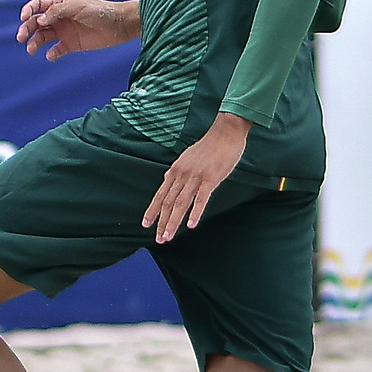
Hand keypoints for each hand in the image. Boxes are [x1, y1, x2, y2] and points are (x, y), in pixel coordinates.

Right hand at [16, 0, 135, 59]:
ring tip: (32, 49)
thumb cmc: (100, 11)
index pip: (38, 5)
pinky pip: (56, 50)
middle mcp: (59, 18)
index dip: (28, 11)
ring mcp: (64, 31)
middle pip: (36, 22)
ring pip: (43, 37)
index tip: (24, 18)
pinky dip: (51, 53)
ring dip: (35, 42)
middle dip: (26, 29)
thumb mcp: (77, 7)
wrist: (119, 25)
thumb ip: (57, 11)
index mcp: (60, 4)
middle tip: (21, 37)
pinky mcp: (71, 44)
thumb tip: (39, 20)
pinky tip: (50, 55)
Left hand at [143, 113, 249, 243]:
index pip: (161, 195)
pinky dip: (195, 213)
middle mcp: (182, 174)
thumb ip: (180, 173)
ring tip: (168, 237)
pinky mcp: (211, 178)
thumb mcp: (188, 159)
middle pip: (168, 202)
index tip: (146, 224)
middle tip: (158, 239)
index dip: (152, 211)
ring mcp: (195, 177)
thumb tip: (171, 183)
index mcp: (175, 171)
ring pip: (181, 203)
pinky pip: (201, 199)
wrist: (225, 132)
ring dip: (173, 222)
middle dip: (162, 222)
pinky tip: (190, 225)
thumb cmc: (209, 147)